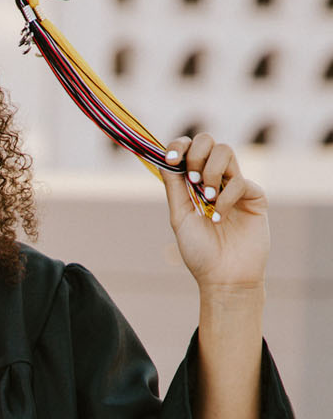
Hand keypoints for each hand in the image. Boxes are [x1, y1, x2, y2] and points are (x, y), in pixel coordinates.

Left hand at [161, 134, 269, 299]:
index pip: (188, 149)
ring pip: (225, 151)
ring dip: (210, 172)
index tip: (171, 158)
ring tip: (207, 199)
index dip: (179, 146)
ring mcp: (235, 186)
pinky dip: (225, 198)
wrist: (223, 277)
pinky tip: (220, 218)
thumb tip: (165, 159)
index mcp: (194, 184)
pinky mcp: (254, 196)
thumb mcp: (180, 217)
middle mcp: (215, 180)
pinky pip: (239, 181)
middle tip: (192, 182)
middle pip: (208, 140)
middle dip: (195, 155)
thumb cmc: (200, 252)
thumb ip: (174, 187)